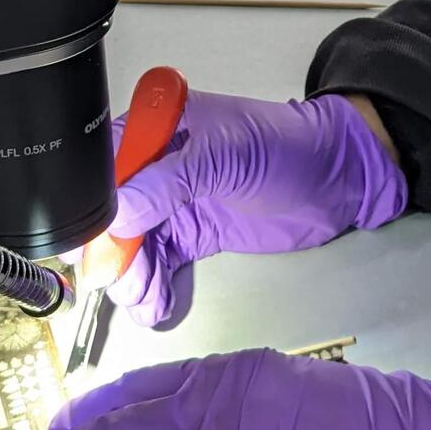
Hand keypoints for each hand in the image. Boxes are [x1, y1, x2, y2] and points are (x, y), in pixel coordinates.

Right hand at [90, 90, 406, 327]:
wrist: (335, 180)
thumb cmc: (286, 148)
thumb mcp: (222, 157)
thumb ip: (165, 183)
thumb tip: (117, 216)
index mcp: (158, 126)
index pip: (105, 165)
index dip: (95, 206)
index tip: (94, 242)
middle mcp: (158, 164)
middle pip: (111, 213)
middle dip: (111, 250)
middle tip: (118, 279)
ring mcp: (173, 202)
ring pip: (131, 245)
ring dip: (130, 275)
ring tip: (141, 296)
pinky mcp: (192, 234)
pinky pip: (157, 263)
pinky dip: (150, 286)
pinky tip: (153, 303)